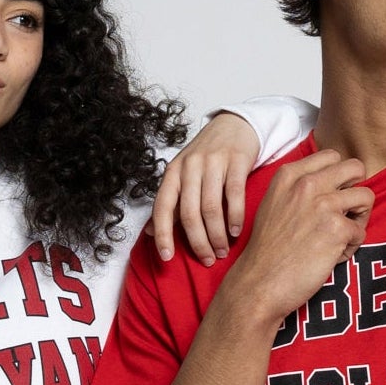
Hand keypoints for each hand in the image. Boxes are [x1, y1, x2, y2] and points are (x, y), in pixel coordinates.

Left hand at [152, 113, 260, 263]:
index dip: (162, 234)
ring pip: (211, 207)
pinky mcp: (236, 160)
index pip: (162, 207)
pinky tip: (236, 232)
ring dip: (217, 235)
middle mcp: (189, 166)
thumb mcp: (183, 174)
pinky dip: (234, 217)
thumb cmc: (208, 155)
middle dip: (198, 242)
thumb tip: (149, 232)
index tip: (166, 258)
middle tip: (208, 260)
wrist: (235, 125)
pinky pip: (233, 194)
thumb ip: (170, 203)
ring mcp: (213, 162)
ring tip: (223, 250)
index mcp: (173, 172)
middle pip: (189, 213)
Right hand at [221, 151, 370, 325]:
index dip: (338, 178)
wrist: (258, 283)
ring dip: (359, 218)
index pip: (332, 156)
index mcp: (290, 174)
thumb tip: (331, 184)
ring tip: (341, 237)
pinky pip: (361, 232)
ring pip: (366, 197)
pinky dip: (351, 247)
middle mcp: (307, 183)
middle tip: (345, 213)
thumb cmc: (267, 249)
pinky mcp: (337, 229)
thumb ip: (298, 188)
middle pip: (356, 168)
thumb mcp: (274, 203)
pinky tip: (331, 257)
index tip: (330, 197)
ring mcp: (324, 204)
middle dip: (355, 190)